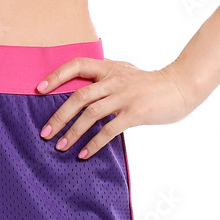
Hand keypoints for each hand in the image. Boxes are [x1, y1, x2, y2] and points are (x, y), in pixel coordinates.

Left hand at [35, 57, 193, 159]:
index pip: (76, 65)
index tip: (39, 89)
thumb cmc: (149, 83)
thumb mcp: (124, 72)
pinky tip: (84, 154)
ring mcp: (124, 96)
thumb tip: (83, 89)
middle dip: (59, 116)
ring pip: (90, 114)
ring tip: (60, 147)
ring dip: (72, 132)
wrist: (179, 86)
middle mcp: (113, 79)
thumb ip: (105, 77)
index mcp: (108, 67)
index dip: (56, 75)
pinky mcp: (134, 112)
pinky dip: (94, 143)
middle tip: (45, 132)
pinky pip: (109, 129)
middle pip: (78, 96)